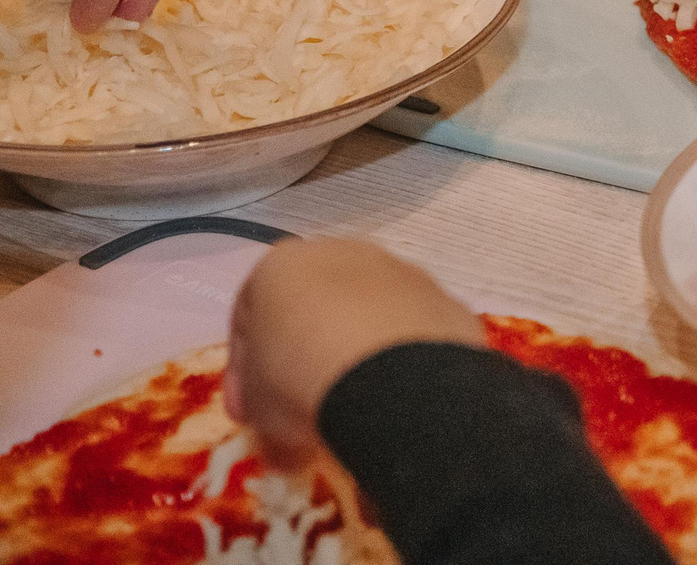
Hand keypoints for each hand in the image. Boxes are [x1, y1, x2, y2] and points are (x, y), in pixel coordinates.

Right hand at [225, 239, 484, 470]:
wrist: (394, 378)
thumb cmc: (300, 381)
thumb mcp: (260, 412)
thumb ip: (267, 416)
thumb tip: (287, 446)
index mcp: (280, 267)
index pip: (249, 320)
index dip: (246, 377)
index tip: (251, 417)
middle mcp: (344, 254)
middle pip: (314, 313)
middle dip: (305, 364)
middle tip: (302, 415)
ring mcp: (404, 272)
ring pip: (370, 320)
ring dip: (358, 363)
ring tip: (353, 416)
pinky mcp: (446, 300)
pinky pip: (414, 335)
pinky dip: (404, 366)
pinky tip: (397, 405)